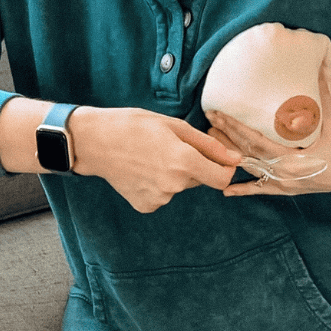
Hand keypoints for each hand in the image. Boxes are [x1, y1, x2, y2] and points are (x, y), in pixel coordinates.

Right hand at [70, 107, 241, 212]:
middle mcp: (174, 185)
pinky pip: (164, 194)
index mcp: (184, 162)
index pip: (222, 178)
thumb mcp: (174, 125)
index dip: (225, 168)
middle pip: (200, 179)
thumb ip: (208, 145)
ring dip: (175, 173)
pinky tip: (143, 169)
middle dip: (194, 165)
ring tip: (151, 155)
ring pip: (180, 185)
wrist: (95, 142)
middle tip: (170, 146)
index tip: (219, 158)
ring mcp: (159, 198)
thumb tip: (235, 158)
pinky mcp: (146, 205)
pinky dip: (159, 183)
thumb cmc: (134, 126)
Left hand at [206, 75, 330, 196]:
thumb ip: (322, 92)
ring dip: (230, 157)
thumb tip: (317, 63)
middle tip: (208, 119)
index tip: (218, 113)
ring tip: (209, 143)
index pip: (256, 140)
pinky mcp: (287, 190)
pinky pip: (261, 190)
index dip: (235, 127)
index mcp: (294, 156)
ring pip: (251, 170)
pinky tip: (225, 190)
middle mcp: (285, 173)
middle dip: (226, 136)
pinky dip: (244, 189)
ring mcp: (285, 183)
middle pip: (248, 153)